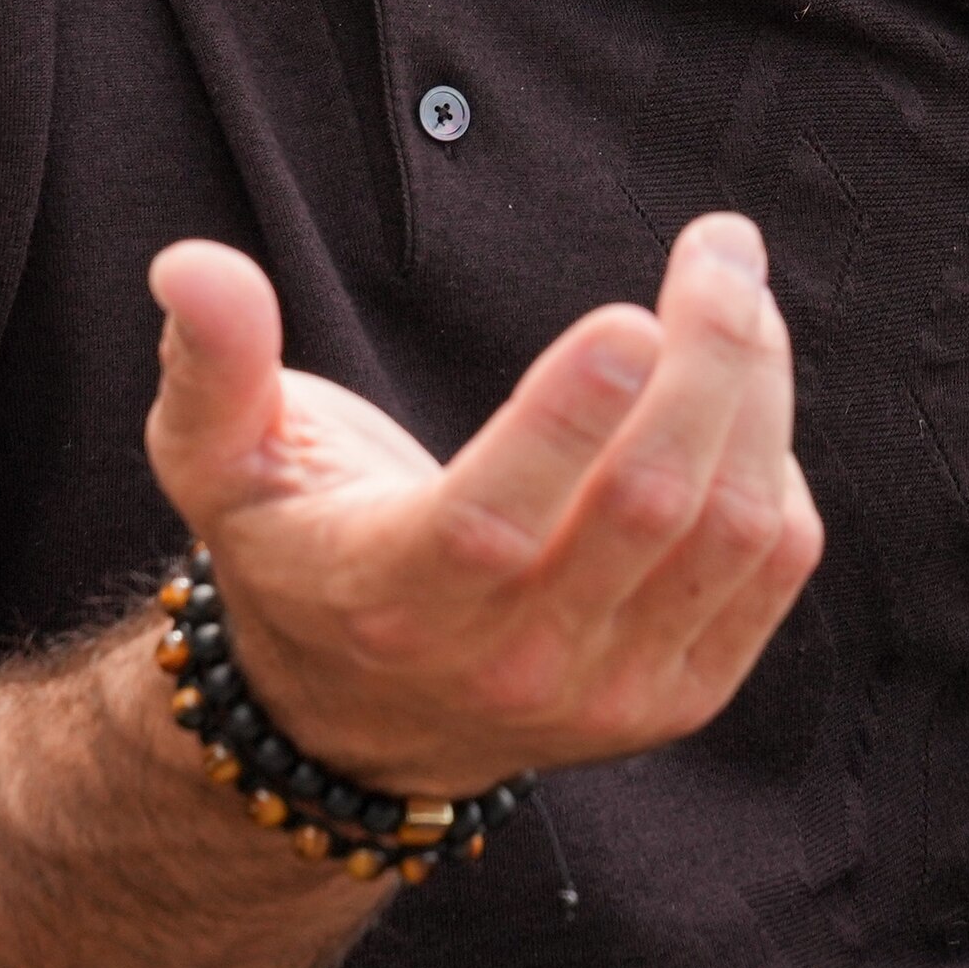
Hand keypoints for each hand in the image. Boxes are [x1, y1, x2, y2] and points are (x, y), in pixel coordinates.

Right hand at [139, 213, 823, 796]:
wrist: (359, 720)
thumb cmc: (297, 551)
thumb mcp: (219, 463)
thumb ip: (212, 363)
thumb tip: (192, 266)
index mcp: (391, 599)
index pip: (495, 522)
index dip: (569, 420)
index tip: (630, 316)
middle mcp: (508, 663)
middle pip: (646, 508)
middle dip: (708, 358)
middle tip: (720, 246)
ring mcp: (607, 691)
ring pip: (730, 529)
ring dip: (756, 388)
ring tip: (738, 290)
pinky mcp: (681, 694)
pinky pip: (771, 566)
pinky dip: (776, 460)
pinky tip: (744, 389)